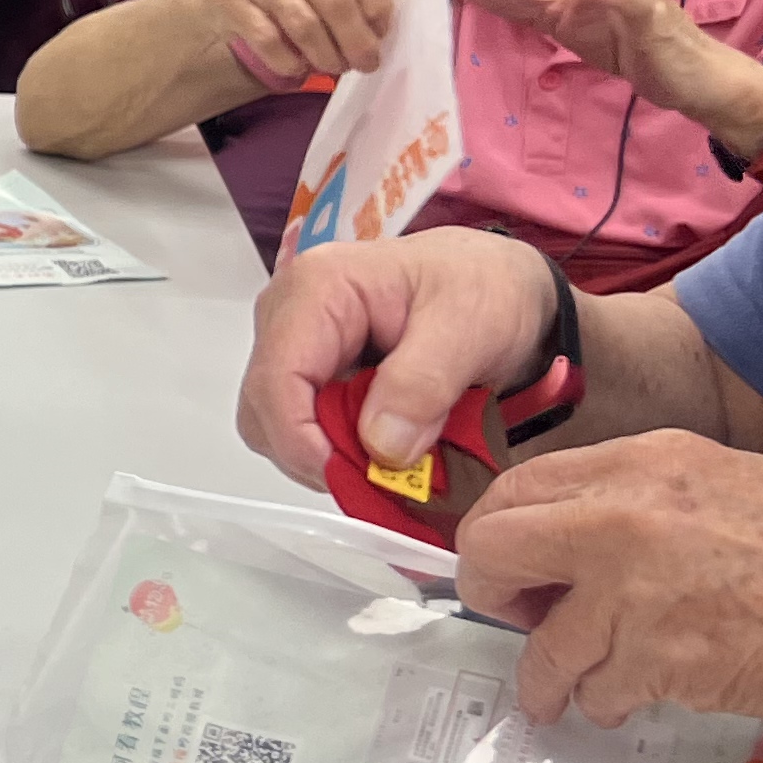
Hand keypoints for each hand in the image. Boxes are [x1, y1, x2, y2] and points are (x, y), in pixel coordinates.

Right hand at [200, 0, 393, 81]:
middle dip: (357, 41)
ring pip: (304, 24)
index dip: (379, 6)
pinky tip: (298, 66)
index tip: (381, 33)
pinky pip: (269, 39)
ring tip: (334, 67)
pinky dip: (289, 61)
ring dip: (326, 55)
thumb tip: (378, 34)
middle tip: (365, 64)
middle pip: (336, 1)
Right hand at [237, 227, 562, 488]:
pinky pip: (301, 430)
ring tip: (396, 456)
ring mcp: (293, 346)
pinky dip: (341, 451)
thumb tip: (380, 446)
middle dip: (322, 454)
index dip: (304, 442)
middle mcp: (288, 315)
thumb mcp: (472, 326)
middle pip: (267, 411)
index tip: (358, 478)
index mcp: (316, 288)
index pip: (276, 381)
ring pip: (277, 428)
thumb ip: (423, 383)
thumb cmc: (483, 286)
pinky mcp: (307, 374)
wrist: (496, 284)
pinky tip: (386, 444)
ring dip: (334, 456)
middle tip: (388, 474)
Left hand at [454, 427, 762, 745]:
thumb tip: (572, 538)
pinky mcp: (661, 663)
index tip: (509, 562)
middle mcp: (626, 519)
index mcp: (646, 463)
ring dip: (550, 677)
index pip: (519, 486)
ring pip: (545, 646)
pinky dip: (610, 702)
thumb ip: (643, 502)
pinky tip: (638, 698)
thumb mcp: (729, 485)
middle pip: (494, 548)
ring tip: (564, 692)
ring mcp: (638, 594)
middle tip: (514, 618)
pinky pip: (600, 691)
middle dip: (490, 592)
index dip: (498, 531)